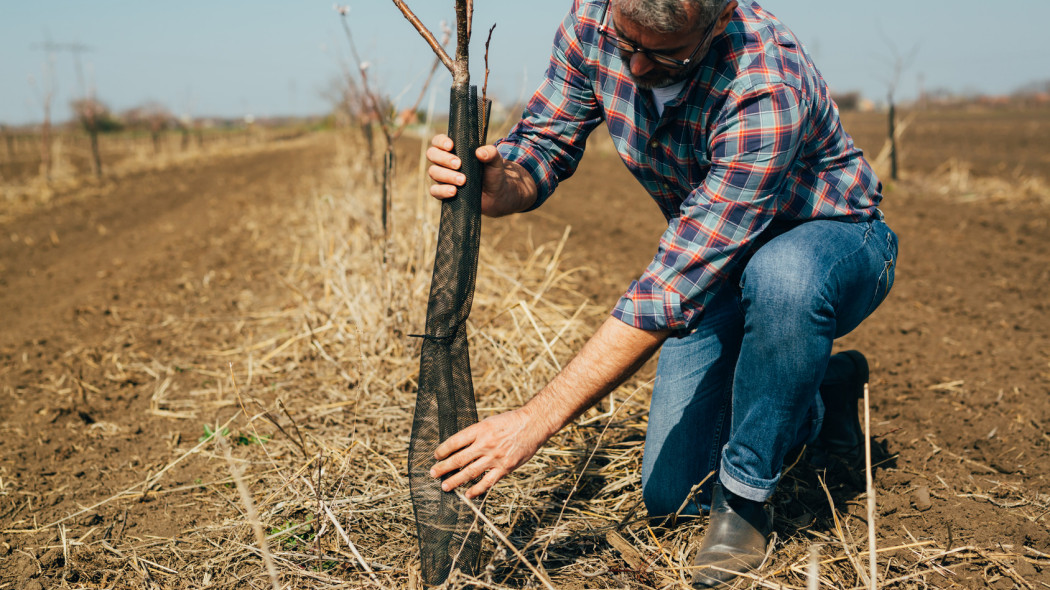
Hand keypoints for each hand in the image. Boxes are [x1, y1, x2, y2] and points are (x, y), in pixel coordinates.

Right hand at [426, 134, 535, 216]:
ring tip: (462, 181)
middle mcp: (444, 162)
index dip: (440, 141)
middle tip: (459, 164)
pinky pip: (435, 191)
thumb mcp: (496, 161)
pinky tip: (454, 191)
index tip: (451, 146)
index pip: (438, 141)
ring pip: (433, 172)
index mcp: (454, 150)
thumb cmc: (493, 173)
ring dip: (447, 175)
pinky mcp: (444, 192)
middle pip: (432, 155)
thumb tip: (480, 152)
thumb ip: (491, 153)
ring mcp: (443, 177)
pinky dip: (442, 190)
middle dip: (444, 159)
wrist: (497, 194)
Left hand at [430, 407, 549, 497]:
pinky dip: (476, 489)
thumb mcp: (490, 422)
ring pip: (470, 472)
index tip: (436, 456)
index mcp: (480, 429)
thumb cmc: (511, 421)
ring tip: (445, 486)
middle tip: (433, 473)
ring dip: (455, 480)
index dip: (443, 450)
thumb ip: (476, 434)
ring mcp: (495, 457)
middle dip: (444, 467)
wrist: (534, 424)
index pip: (455, 441)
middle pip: (459, 458)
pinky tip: (467, 494)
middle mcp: (485, 444)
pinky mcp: (505, 468)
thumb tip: (460, 447)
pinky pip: (488, 482)